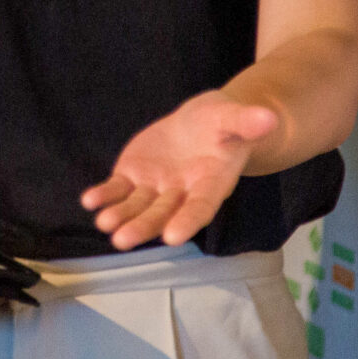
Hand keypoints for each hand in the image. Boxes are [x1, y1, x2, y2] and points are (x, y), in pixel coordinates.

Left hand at [81, 93, 278, 250]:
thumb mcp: (233, 117)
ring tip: (104, 223)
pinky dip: (104, 196)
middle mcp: (181, 193)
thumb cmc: (222, 123)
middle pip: (161, 214)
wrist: (201, 122)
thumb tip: (268, 118)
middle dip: (143, 227)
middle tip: (122, 241)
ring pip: (136, 206)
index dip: (187, 222)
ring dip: (120, 216)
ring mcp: (155, 188)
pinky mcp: (134, 177)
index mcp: (210, 185)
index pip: (199, 208)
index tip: (173, 237)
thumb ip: (246, 122)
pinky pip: (117, 189)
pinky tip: (89, 200)